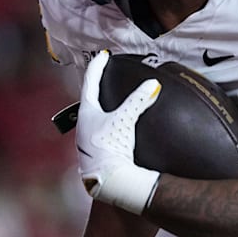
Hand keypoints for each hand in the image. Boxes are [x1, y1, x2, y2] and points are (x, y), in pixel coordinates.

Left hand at [75, 50, 160, 213]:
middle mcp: (84, 124)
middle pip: (89, 97)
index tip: (103, 55)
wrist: (108, 181)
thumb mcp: (125, 120)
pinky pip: (102, 127)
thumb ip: (139, 100)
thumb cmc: (111, 148)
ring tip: (111, 97)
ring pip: (94, 114)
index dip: (98, 66)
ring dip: (102, 103)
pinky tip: (117, 124)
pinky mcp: (98, 150)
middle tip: (105, 73)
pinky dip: (109, 119)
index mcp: (87, 112)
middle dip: (98, 85)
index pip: (90, 81)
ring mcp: (89, 138)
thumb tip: (153, 84)